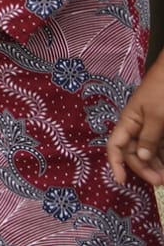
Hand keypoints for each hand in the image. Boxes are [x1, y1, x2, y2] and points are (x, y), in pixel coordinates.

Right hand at [109, 64, 163, 185]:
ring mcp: (150, 128)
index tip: (121, 181)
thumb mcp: (156, 116)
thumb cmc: (162, 92)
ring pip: (148, 152)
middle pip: (133, 153)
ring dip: (155, 166)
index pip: (115, 146)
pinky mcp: (163, 129)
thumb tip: (140, 157)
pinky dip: (163, 157)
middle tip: (159, 182)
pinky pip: (160, 147)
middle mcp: (136, 127)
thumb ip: (149, 138)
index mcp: (128, 122)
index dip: (116, 163)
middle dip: (143, 169)